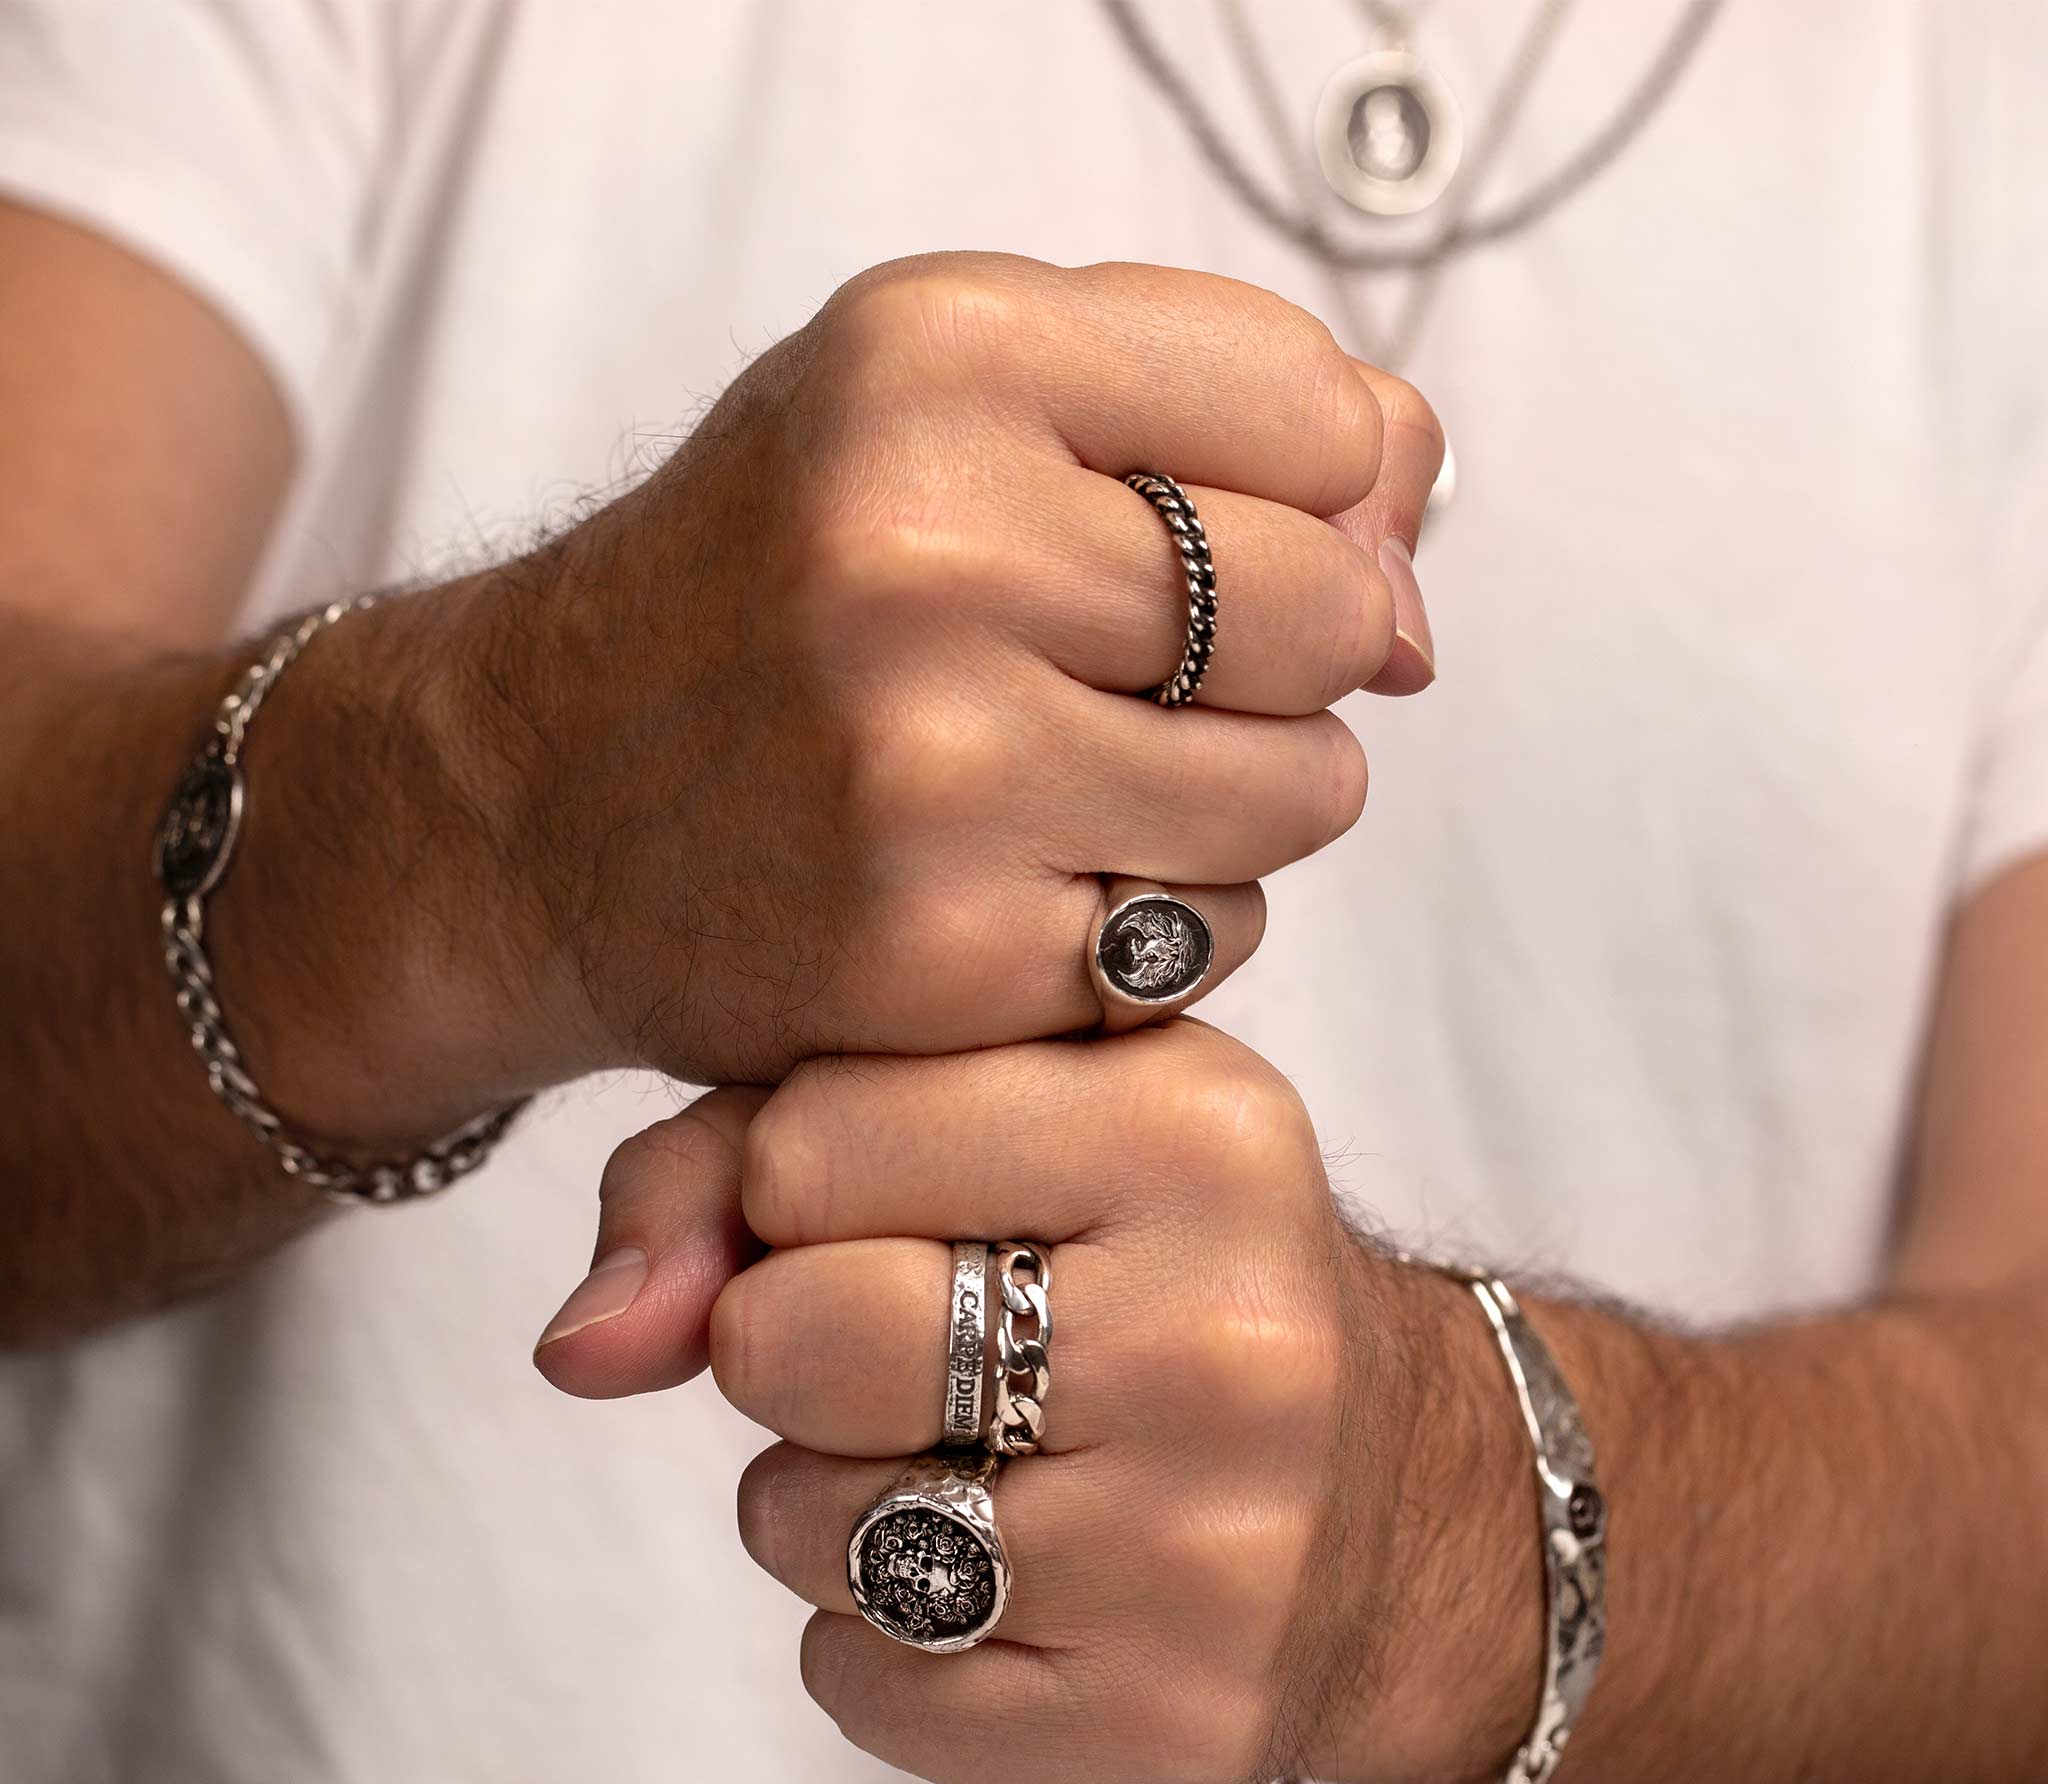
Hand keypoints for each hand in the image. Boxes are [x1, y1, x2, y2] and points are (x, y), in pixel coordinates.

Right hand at [467, 252, 1440, 1088]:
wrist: (538, 797)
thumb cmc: (778, 582)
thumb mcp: (947, 403)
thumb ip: (1215, 405)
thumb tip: (1419, 556)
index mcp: (936, 358)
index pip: (1327, 418)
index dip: (1310, 500)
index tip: (1212, 540)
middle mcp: (924, 549)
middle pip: (1338, 614)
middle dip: (1289, 660)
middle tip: (1153, 678)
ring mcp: (931, 767)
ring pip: (1304, 792)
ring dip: (1239, 800)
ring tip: (1079, 779)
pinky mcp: (940, 956)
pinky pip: (1209, 939)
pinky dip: (1158, 924)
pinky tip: (1026, 889)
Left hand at [546, 1025, 1523, 1783]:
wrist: (1392, 1495)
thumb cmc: (1148, 1267)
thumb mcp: (998, 1122)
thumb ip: (735, 1157)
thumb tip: (578, 1342)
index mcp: (1194, 1132)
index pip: (809, 1136)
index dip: (796, 1184)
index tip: (880, 1207)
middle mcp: (1227, 1339)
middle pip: (785, 1338)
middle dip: (787, 1345)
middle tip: (902, 1348)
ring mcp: (1210, 1553)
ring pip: (801, 1522)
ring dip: (825, 1496)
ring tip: (965, 1459)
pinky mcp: (1166, 1728)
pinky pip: (858, 1680)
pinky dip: (877, 1632)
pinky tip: (1002, 1577)